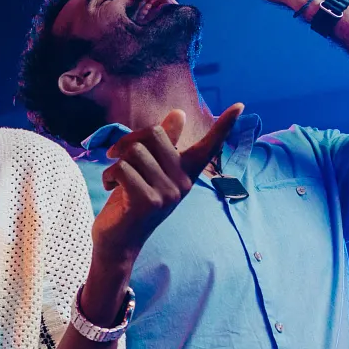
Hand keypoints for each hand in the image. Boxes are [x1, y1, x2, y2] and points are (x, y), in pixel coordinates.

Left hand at [93, 104, 243, 263]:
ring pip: (135, 151)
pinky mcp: (149, 201)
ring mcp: (168, 193)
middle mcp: (183, 182)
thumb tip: (179, 113)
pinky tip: (111, 189)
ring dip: (115, 162)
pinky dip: (109, 175)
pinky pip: (123, 168)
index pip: (208, 145)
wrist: (117, 242)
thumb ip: (164, 142)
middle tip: (117, 156)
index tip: (239, 105)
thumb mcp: (149, 169)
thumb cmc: (130, 201)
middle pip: (154, 133)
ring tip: (116, 180)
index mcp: (185, 172)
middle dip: (128, 140)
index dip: (224, 125)